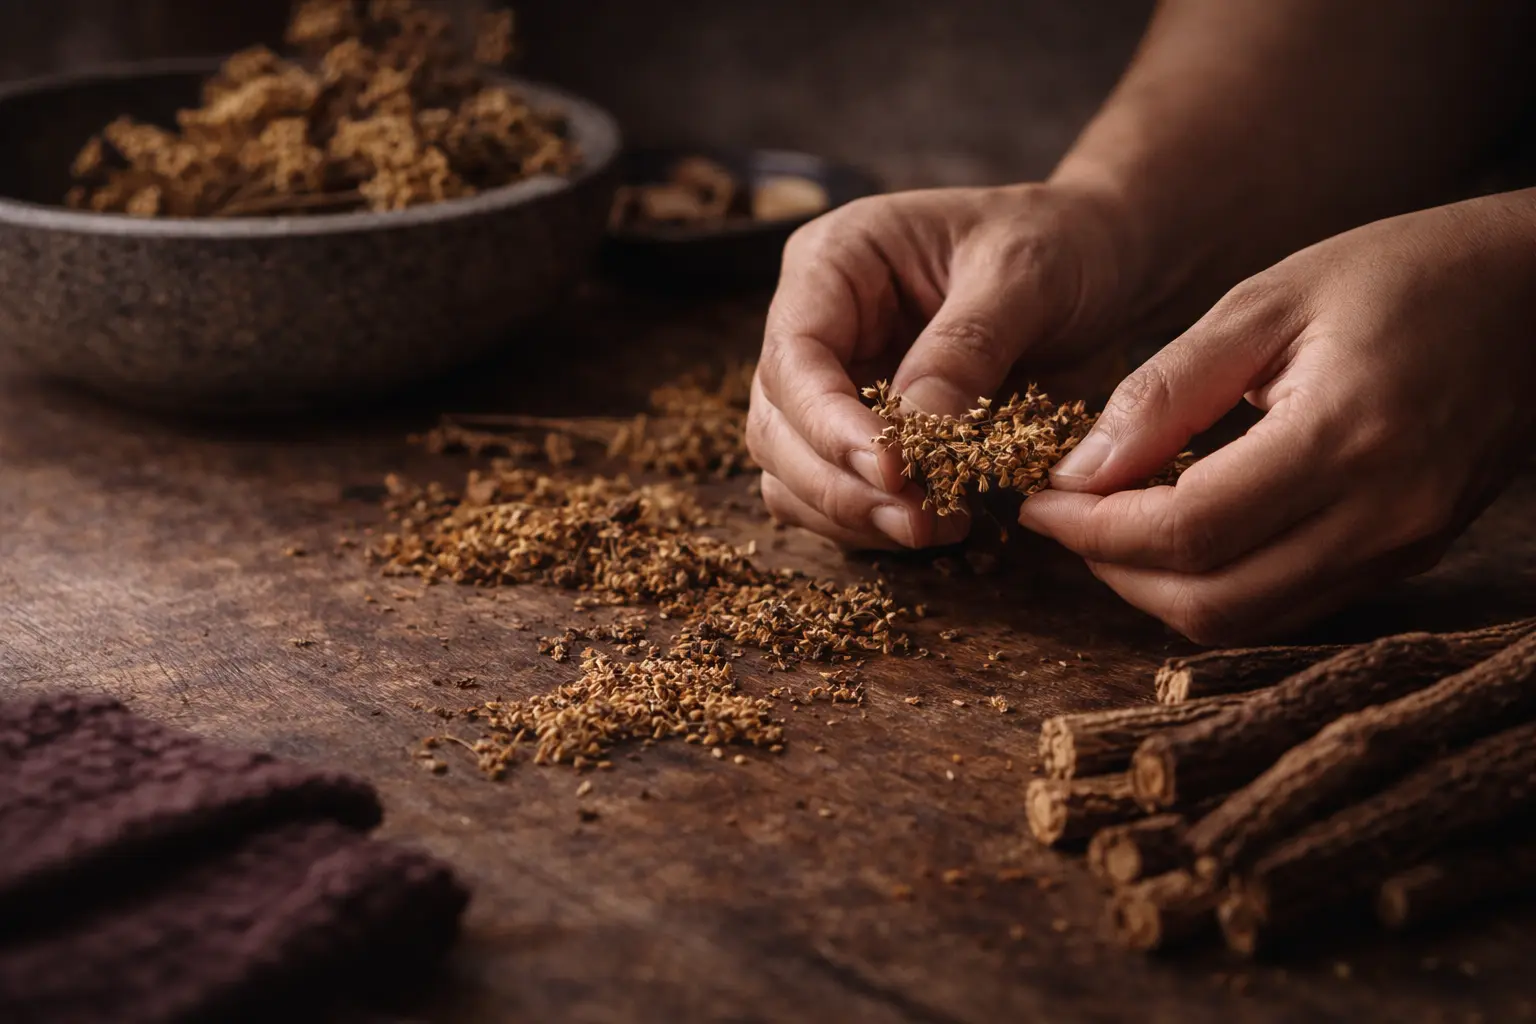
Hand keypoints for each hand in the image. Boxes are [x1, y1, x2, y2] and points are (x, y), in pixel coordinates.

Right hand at [748, 183, 1147, 549]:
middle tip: (918, 521)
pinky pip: (836, 493)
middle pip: (777, 426)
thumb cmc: (1057, 242)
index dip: (828, 425)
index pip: (792, 358)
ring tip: (933, 528)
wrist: (1096, 255)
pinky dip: (872, 523)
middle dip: (839, 485)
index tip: (891, 473)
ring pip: (792, 472)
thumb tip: (911, 440)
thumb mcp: (1022, 275)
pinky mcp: (863, 430)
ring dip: (851, 515)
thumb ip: (963, 350)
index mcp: (834, 262)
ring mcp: (834, 380)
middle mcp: (817, 323)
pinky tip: (936, 524)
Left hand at [1018, 191, 1535, 643]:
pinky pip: (1287, 607)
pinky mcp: (1407, 558)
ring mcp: (1402, 548)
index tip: (1038, 499)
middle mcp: (1382, 516)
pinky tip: (1182, 528)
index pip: (1187, 532)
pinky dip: (1216, 583)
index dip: (1092, 529)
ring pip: (1245, 622)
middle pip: (1210, 602)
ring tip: (1113, 521)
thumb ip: (1165, 391)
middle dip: (1113, 569)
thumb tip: (1078, 472)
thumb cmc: (1400, 275)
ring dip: (1157, 587)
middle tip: (1066, 515)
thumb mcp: (1266, 301)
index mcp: (1344, 438)